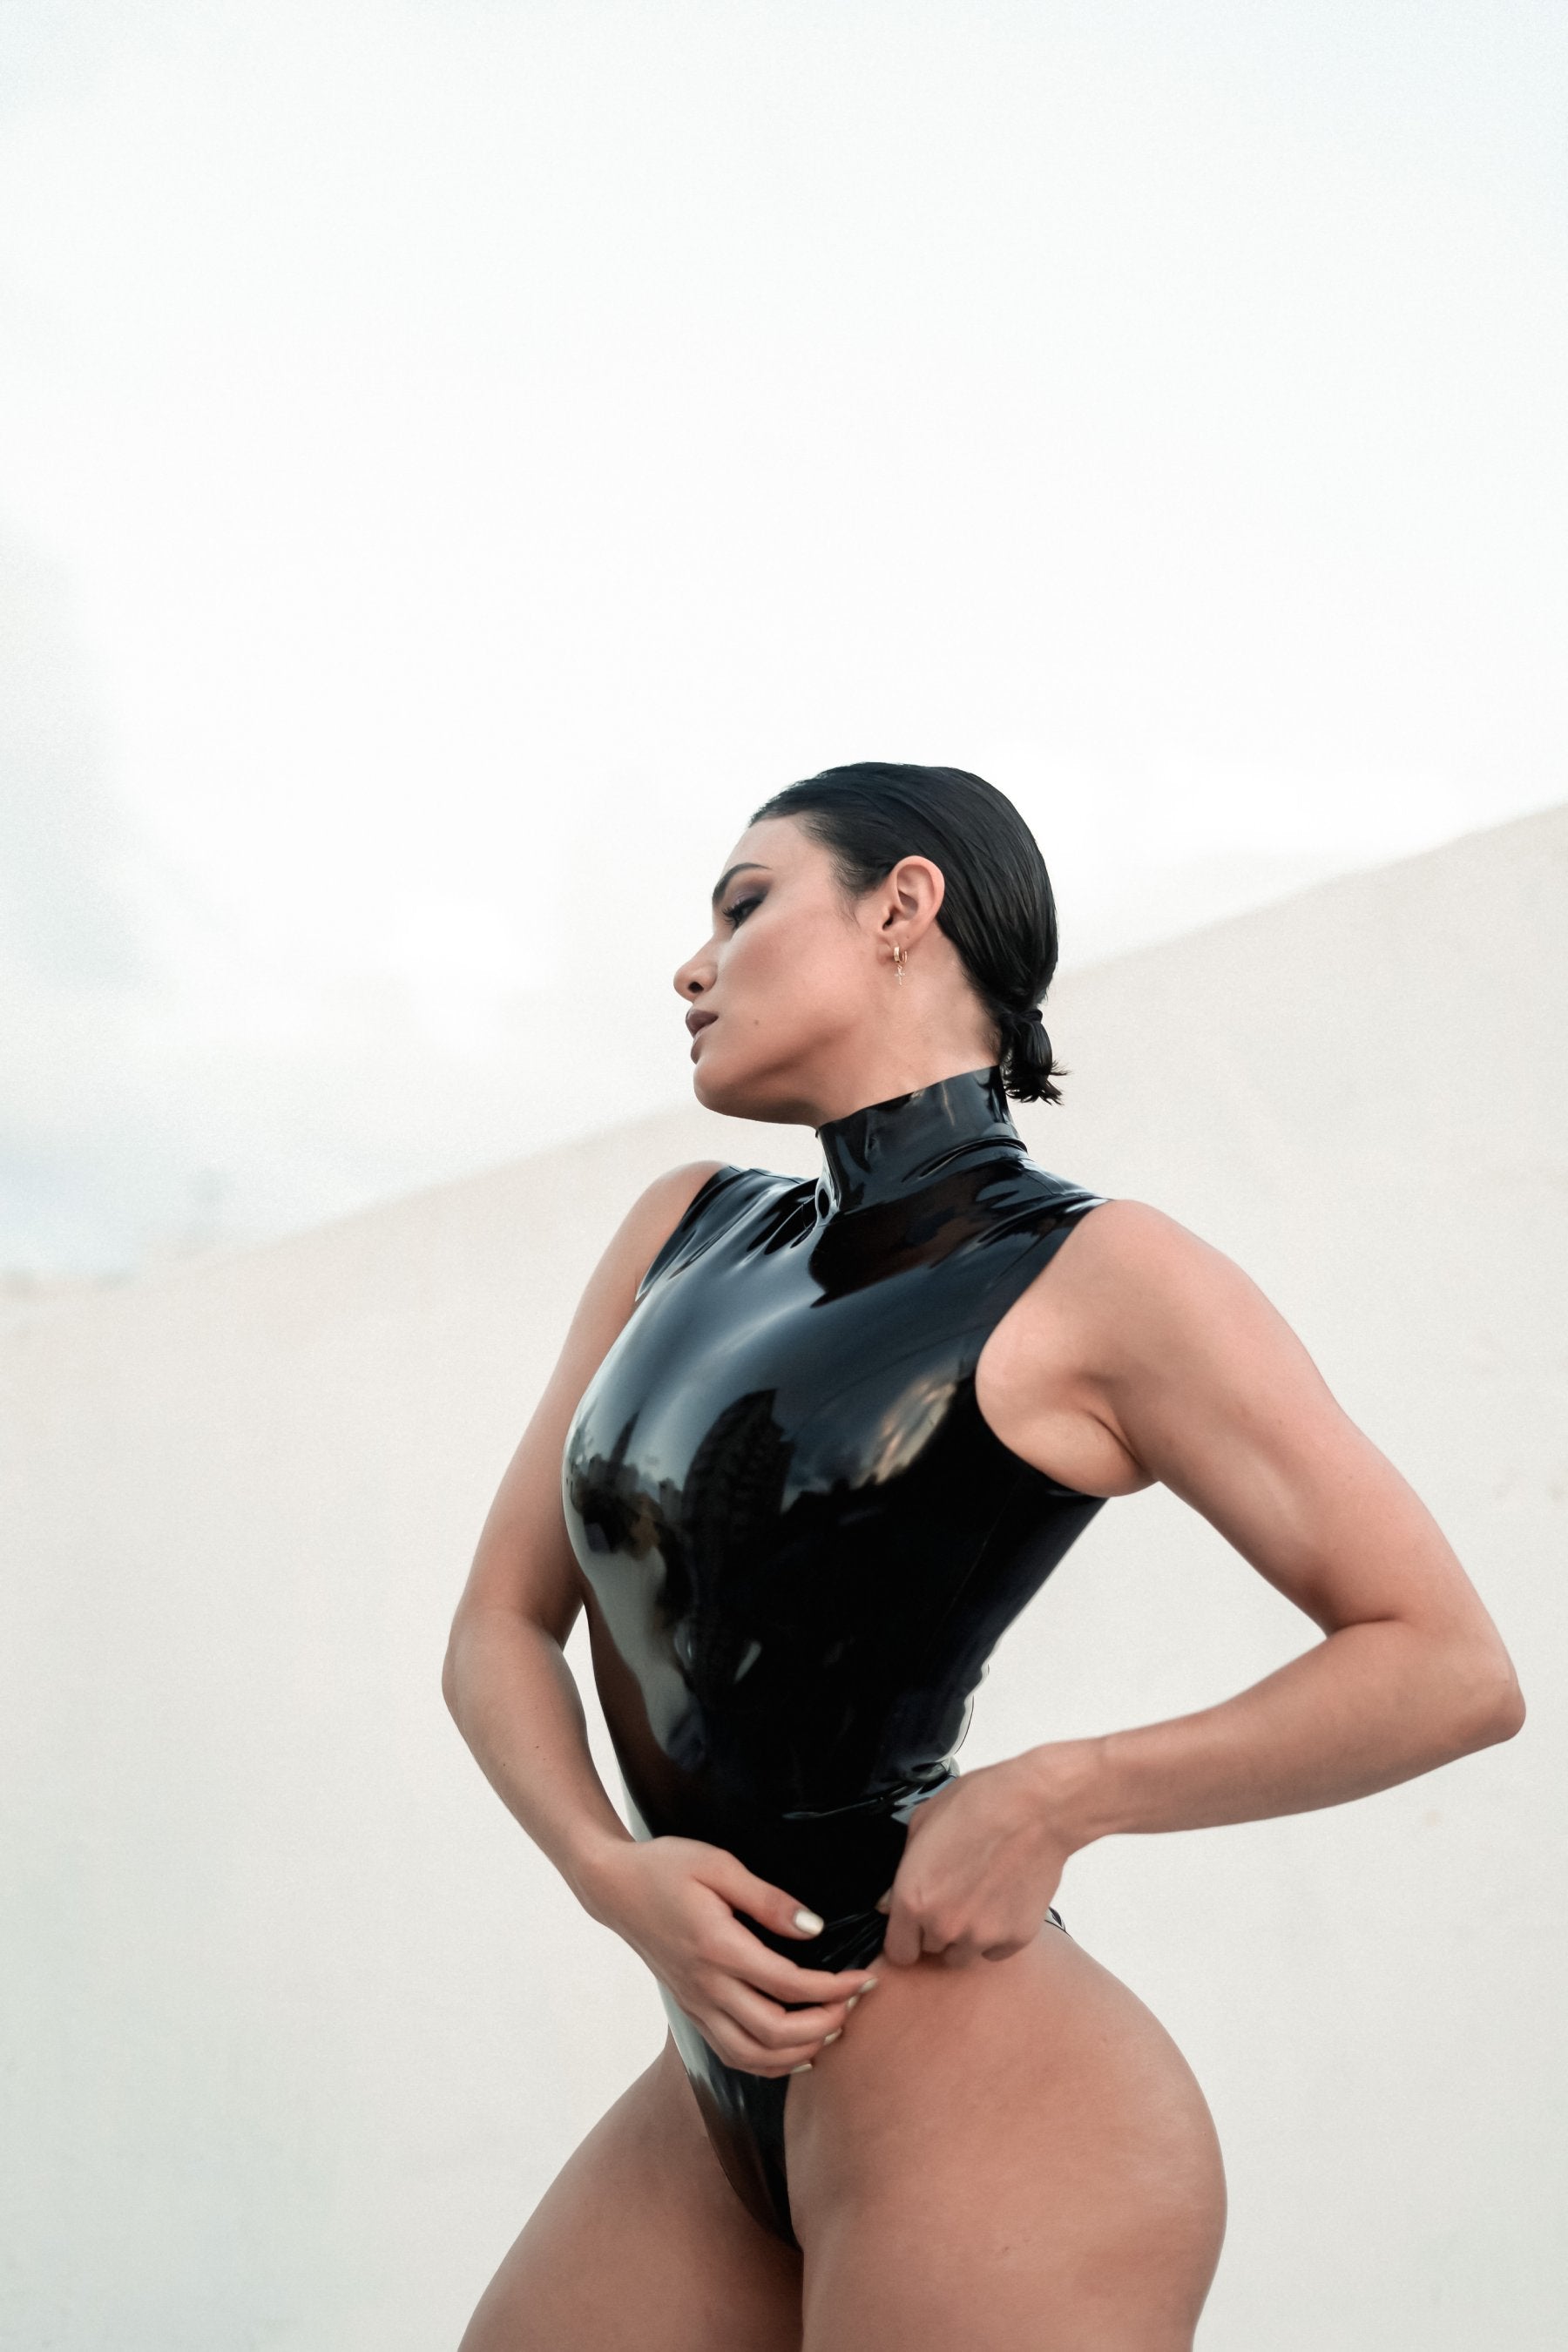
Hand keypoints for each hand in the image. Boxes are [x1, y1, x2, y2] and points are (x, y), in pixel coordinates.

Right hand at [586, 1836, 877, 2076]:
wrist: (614, 1887)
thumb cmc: (667, 1867)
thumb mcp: (719, 1865)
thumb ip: (768, 1899)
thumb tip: (813, 1928)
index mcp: (717, 1947)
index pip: (788, 1984)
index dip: (833, 1988)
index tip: (864, 1979)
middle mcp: (706, 1985)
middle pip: (774, 2032)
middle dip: (824, 2024)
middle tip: (854, 2005)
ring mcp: (696, 2003)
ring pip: (752, 2055)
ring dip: (799, 2052)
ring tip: (833, 2030)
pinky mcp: (690, 2009)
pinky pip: (731, 2053)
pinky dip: (768, 2063)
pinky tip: (795, 2053)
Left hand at [875, 1750, 1087, 1967]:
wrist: (1037, 1807)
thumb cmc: (978, 1804)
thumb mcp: (922, 1824)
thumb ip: (901, 1873)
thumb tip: (890, 1904)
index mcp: (914, 1900)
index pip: (898, 1952)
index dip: (905, 1937)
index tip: (915, 1925)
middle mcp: (945, 1926)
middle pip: (931, 1950)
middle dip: (937, 1929)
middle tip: (954, 1894)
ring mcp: (982, 1936)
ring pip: (963, 1955)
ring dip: (966, 1936)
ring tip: (980, 1897)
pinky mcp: (1016, 1938)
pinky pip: (996, 1950)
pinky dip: (997, 1934)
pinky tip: (1003, 1899)